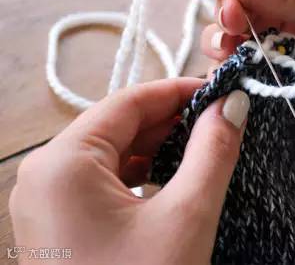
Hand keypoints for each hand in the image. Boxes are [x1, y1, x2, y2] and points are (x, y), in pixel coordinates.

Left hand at [9, 79, 249, 263]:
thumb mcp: (186, 216)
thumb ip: (212, 151)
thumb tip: (233, 104)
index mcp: (62, 163)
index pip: (128, 102)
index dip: (178, 90)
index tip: (219, 89)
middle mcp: (44, 174)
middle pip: (117, 124)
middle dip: (171, 119)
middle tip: (219, 120)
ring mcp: (47, 199)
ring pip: (111, 151)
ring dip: (157, 145)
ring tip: (201, 146)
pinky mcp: (58, 221)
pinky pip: (103, 179)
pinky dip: (140, 171)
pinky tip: (170, 177)